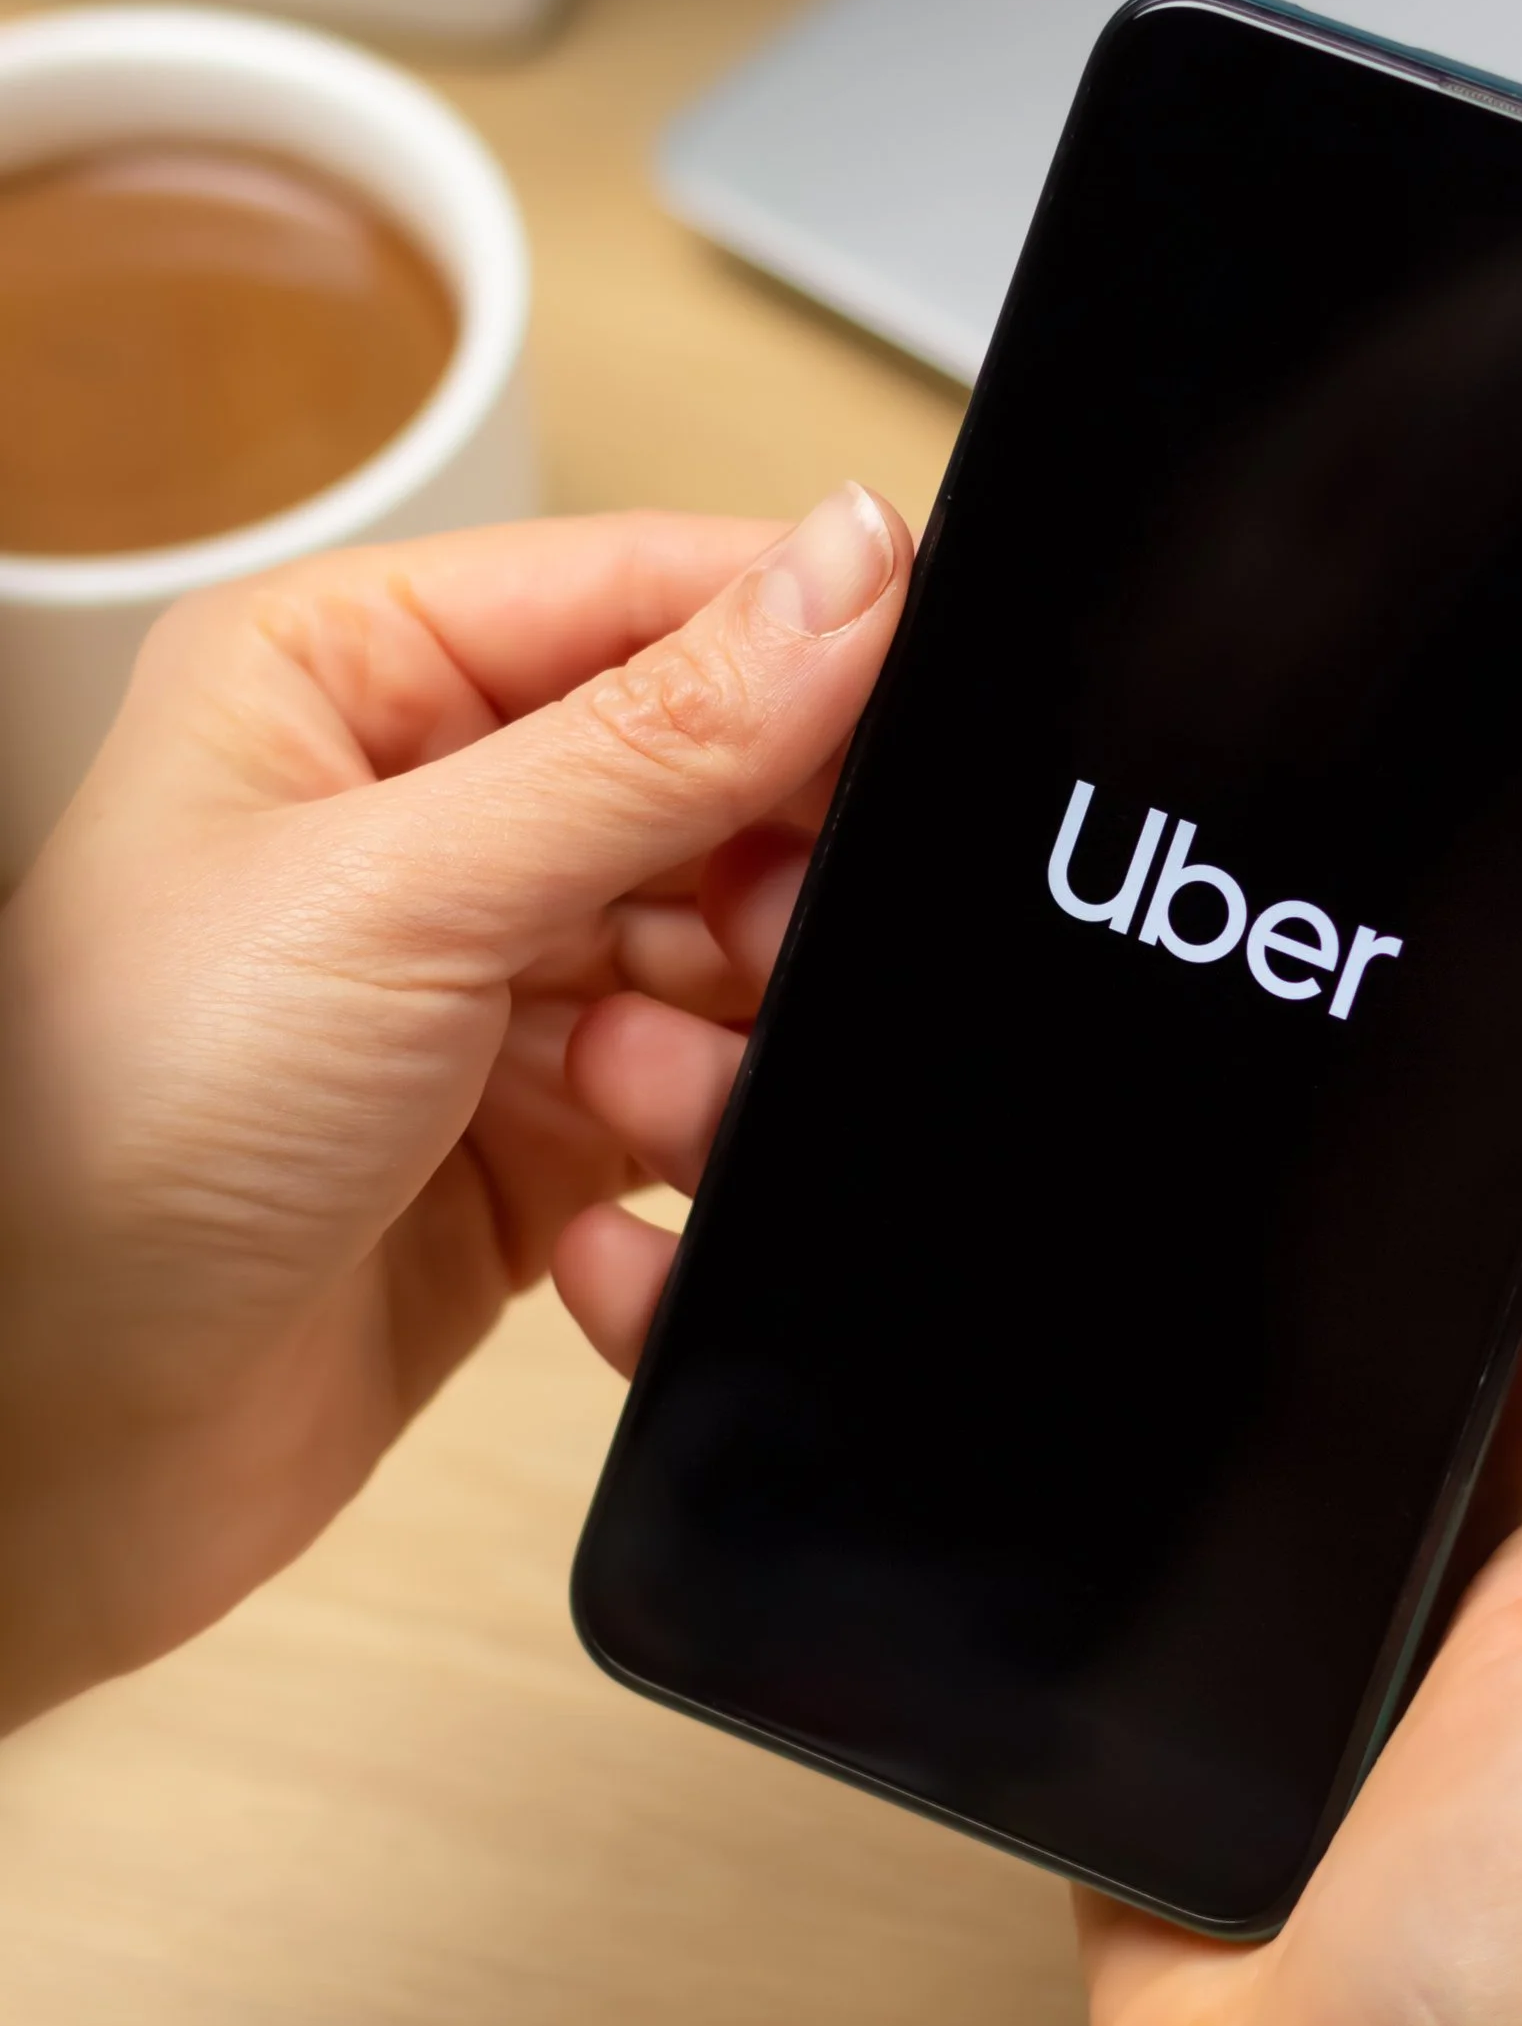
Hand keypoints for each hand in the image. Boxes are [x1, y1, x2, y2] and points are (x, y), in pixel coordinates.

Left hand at [0, 491, 906, 1732]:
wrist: (50, 1459)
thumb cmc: (111, 1133)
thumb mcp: (402, 890)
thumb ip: (656, 735)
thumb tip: (855, 567)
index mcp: (354, 674)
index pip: (653, 593)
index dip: (806, 648)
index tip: (929, 710)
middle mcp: (428, 811)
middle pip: (721, 779)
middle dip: (767, 880)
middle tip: (759, 953)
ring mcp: (489, 978)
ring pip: (739, 952)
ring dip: (721, 1038)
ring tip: (631, 1100)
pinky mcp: (541, 1134)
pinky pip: (713, 1097)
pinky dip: (696, 1149)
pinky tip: (607, 1216)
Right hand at [555, 861, 1521, 2025]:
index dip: (1468, 1034)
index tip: (1340, 905)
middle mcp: (1459, 1479)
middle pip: (1339, 1217)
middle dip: (1243, 1100)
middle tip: (1095, 952)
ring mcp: (1295, 1562)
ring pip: (1185, 1325)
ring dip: (1095, 1229)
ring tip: (964, 1085)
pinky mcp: (1148, 1647)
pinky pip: (1069, 1472)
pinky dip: (995, 1395)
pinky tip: (891, 1309)